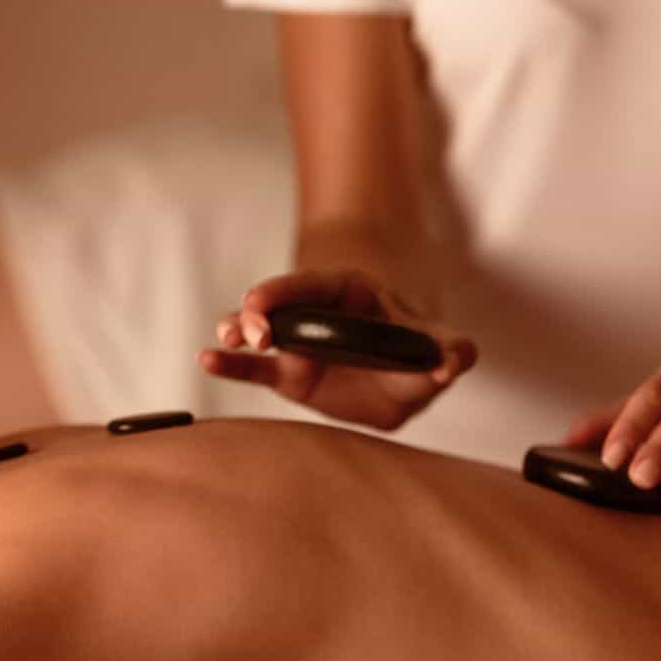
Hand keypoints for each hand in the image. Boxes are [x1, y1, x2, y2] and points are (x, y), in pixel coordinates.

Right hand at [199, 268, 476, 429]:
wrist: (399, 369)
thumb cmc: (414, 348)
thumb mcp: (437, 342)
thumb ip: (451, 349)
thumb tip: (453, 362)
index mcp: (348, 294)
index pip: (312, 286)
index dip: (284, 291)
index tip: (258, 301)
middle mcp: (315, 315)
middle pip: (278, 306)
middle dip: (257, 313)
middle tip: (251, 331)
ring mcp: (297, 344)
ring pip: (258, 333)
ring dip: (238, 333)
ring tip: (223, 342)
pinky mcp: (288, 375)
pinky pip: (255, 370)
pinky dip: (231, 366)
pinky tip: (208, 360)